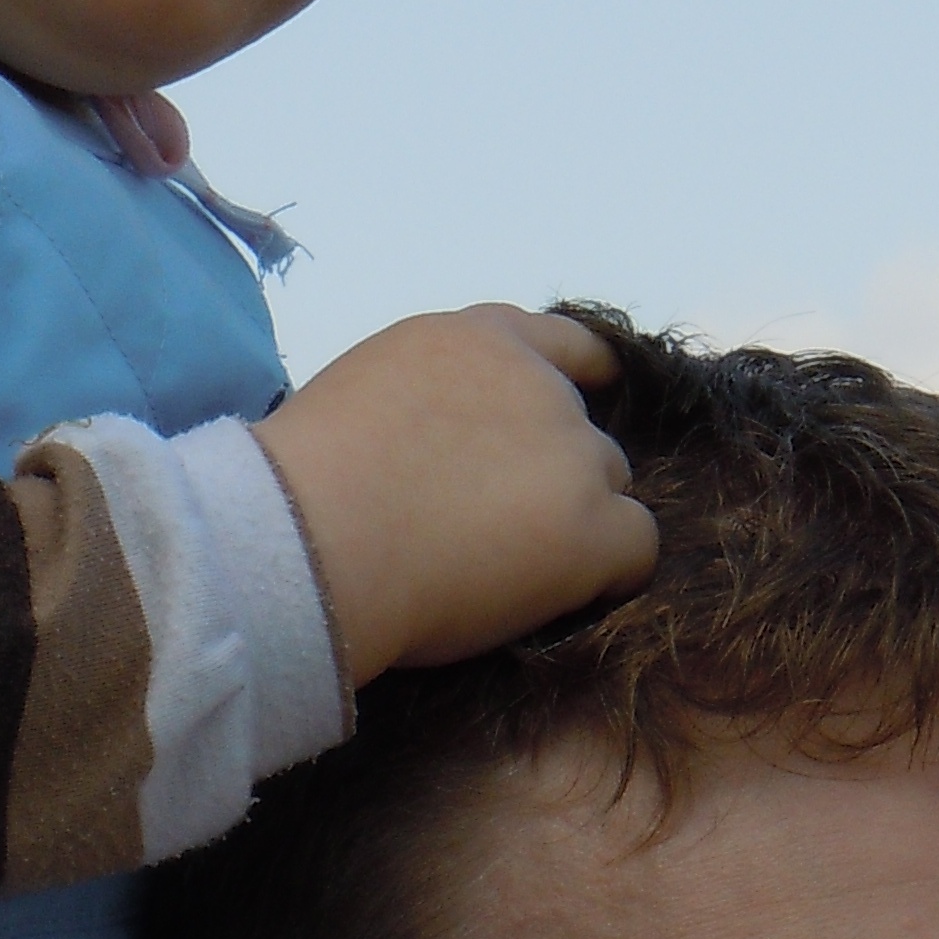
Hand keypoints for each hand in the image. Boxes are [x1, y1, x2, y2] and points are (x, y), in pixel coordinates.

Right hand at [253, 308, 657, 685]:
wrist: (309, 539)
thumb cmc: (303, 480)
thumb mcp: (365, 395)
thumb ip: (425, 403)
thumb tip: (436, 449)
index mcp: (475, 339)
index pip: (561, 343)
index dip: (575, 380)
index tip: (571, 413)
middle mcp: (538, 384)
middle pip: (581, 430)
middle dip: (550, 473)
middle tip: (492, 528)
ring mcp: (573, 453)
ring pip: (606, 489)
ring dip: (573, 522)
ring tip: (508, 572)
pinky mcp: (593, 528)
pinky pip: (636, 549)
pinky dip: (609, 575)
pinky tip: (561, 599)